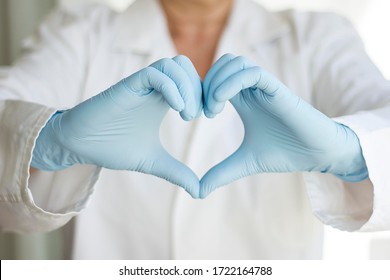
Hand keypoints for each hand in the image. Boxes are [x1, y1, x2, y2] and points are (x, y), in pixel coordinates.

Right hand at [32, 55, 201, 197]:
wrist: (81, 145)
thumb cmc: (113, 147)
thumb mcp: (153, 161)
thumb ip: (177, 172)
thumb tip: (200, 192)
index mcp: (162, 99)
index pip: (191, 80)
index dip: (205, 94)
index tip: (210, 115)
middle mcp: (153, 88)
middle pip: (185, 66)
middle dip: (199, 88)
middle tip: (200, 114)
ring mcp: (140, 86)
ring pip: (172, 65)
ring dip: (187, 87)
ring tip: (188, 115)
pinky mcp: (127, 86)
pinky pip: (153, 74)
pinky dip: (171, 87)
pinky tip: (177, 109)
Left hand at [200, 54, 367, 197]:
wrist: (317, 155)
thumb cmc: (285, 153)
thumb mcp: (245, 163)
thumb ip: (221, 173)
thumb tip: (198, 192)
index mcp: (244, 100)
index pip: (216, 77)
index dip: (200, 91)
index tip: (194, 115)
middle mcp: (253, 89)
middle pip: (222, 63)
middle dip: (205, 82)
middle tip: (203, 111)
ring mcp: (265, 87)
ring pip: (234, 62)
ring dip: (216, 81)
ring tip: (212, 109)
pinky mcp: (278, 89)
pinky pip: (252, 73)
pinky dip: (231, 82)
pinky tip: (221, 103)